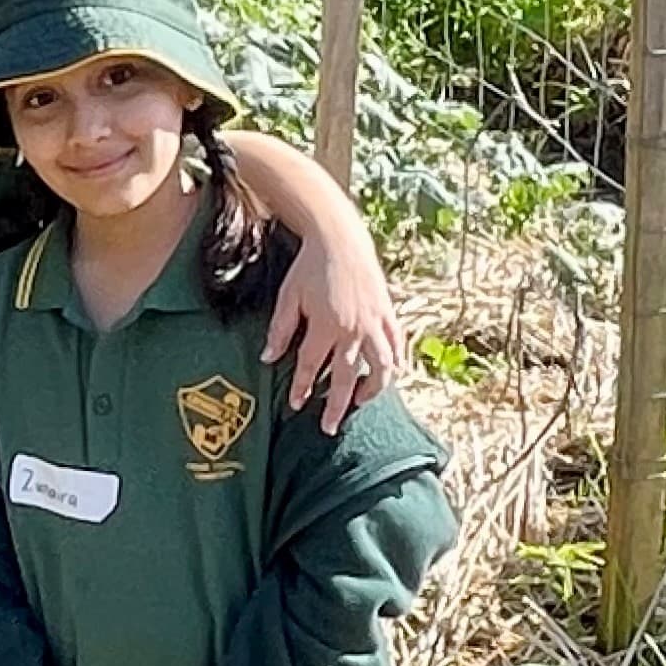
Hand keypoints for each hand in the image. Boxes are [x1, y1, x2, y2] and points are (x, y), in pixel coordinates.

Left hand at [266, 223, 405, 435]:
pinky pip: (397, 345)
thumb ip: (280, 330)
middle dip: (337, 405)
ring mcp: (374, 323)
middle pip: (346, 377)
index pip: (311, 367)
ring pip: (381, 366)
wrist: (340, 239)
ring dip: (372, 389)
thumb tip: (268, 358)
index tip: (297, 406)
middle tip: (330, 427)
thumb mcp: (288, 297)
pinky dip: (396, 362)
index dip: (303, 388)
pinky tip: (392, 373)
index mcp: (325, 326)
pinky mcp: (388, 313)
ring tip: (361, 401)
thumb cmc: (309, 267)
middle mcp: (353, 329)